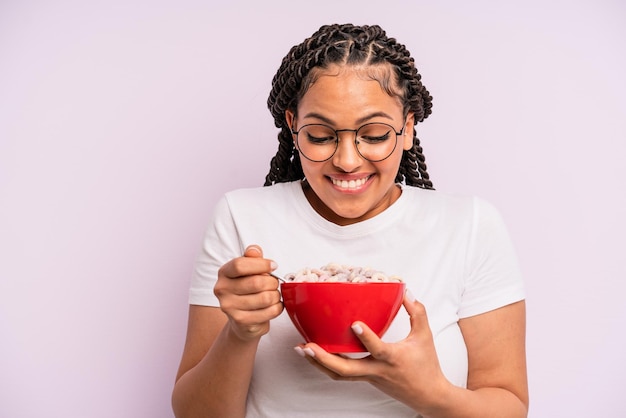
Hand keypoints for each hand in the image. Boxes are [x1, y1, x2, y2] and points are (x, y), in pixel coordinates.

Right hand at [214, 245, 283, 341]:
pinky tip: (274, 306)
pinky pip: (268, 312)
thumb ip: (252, 258)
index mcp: (224, 273)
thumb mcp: (249, 270)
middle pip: (256, 282)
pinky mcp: (241, 321)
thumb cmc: (247, 290)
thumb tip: (254, 250)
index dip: (261, 264)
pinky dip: (277, 308)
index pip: (240, 265)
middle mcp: (222, 290)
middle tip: (274, 284)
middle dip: (272, 282)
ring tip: (273, 295)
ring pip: (265, 298)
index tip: (273, 266)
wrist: (242, 320)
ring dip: (276, 296)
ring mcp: (229, 307)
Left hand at [294, 290, 449, 411]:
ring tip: (301, 349)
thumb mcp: (424, 336)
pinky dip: (326, 365)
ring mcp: (368, 377)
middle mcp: (377, 370)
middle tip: (307, 346)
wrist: (428, 396)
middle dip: (324, 358)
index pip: (377, 349)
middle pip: (345, 370)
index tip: (354, 324)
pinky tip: (314, 354)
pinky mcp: (364, 380)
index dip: (365, 337)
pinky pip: (342, 374)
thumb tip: (407, 293)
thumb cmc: (426, 366)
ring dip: (318, 363)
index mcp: (392, 359)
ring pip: (339, 375)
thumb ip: (417, 313)